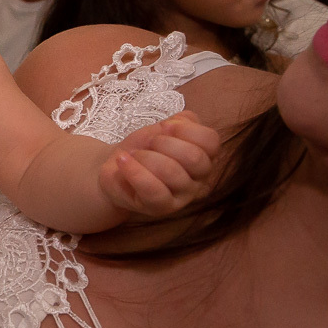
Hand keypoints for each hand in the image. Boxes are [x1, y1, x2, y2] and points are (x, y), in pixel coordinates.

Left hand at [99, 110, 219, 216]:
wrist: (115, 168)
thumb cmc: (144, 148)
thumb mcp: (161, 129)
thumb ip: (180, 121)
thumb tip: (184, 120)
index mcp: (205, 156)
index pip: (211, 141)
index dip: (187, 129)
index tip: (165, 126)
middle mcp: (200, 178)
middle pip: (195, 158)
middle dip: (166, 143)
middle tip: (149, 142)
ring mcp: (183, 196)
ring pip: (172, 172)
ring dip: (146, 157)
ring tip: (133, 155)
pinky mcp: (161, 207)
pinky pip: (153, 190)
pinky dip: (134, 171)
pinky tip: (123, 160)